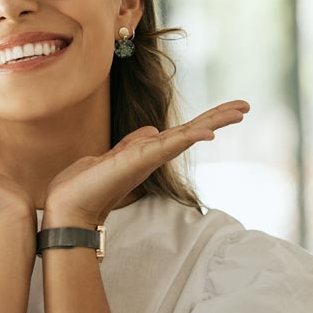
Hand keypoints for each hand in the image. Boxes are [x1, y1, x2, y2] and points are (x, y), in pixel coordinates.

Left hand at [43, 100, 249, 227]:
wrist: (67, 206)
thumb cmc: (85, 185)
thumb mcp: (112, 156)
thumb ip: (133, 143)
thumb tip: (151, 130)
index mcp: (147, 153)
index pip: (181, 132)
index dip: (204, 121)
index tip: (228, 110)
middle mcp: (152, 156)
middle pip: (191, 132)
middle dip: (217, 118)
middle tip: (245, 106)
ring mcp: (147, 159)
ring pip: (186, 136)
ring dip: (213, 122)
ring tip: (239, 110)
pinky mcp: (137, 161)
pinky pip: (167, 146)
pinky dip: (188, 139)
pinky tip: (208, 133)